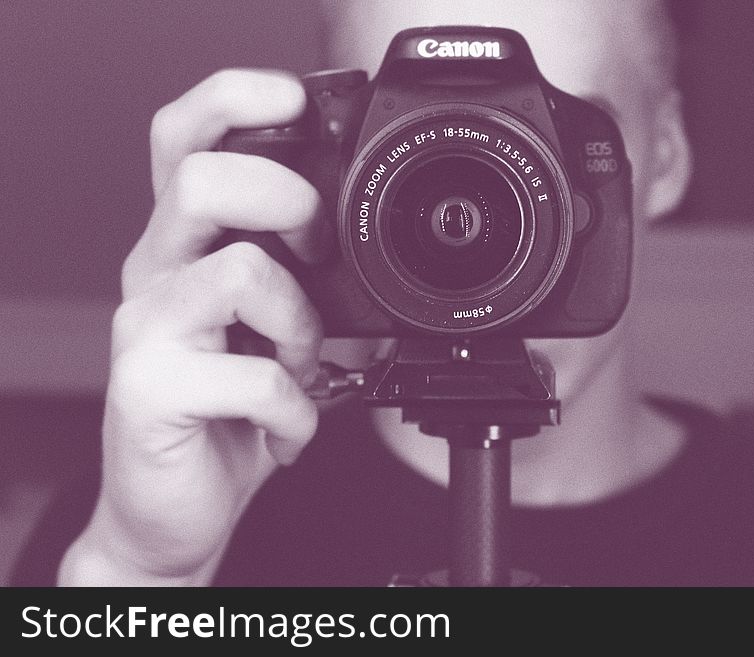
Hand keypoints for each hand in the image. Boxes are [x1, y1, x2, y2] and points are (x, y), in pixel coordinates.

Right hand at [59, 69, 326, 584]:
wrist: (176, 509)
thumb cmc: (228, 414)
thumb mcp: (267, 331)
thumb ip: (296, 282)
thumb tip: (357, 248)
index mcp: (184, 248)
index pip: (185, 139)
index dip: (235, 99)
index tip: (297, 102)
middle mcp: (155, 275)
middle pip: (201, 180)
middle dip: (287, 203)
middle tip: (319, 255)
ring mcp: (146, 331)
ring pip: (238, 272)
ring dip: (301, 325)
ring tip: (301, 365)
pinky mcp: (150, 390)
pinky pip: (255, 376)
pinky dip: (297, 409)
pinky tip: (288, 427)